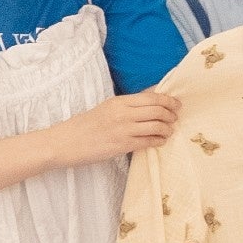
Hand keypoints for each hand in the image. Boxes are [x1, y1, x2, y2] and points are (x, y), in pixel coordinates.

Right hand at [49, 92, 181, 166]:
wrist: (66, 142)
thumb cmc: (86, 125)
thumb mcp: (107, 108)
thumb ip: (128, 105)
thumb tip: (152, 101)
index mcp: (119, 101)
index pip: (152, 97)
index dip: (168, 100)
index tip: (176, 104)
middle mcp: (123, 113)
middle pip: (158, 110)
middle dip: (171, 114)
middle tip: (175, 118)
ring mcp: (123, 130)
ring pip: (157, 126)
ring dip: (167, 129)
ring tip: (169, 130)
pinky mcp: (122, 145)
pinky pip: (148, 142)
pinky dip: (159, 141)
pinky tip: (160, 141)